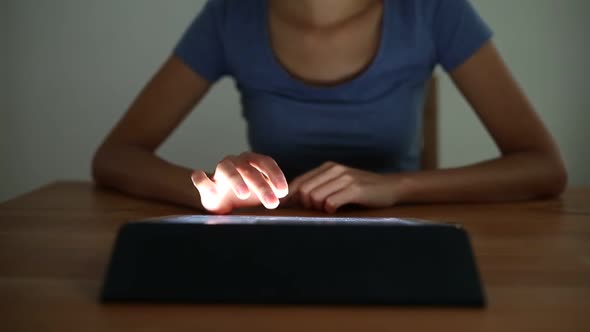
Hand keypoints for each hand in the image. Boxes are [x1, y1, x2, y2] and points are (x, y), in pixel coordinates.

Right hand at [191, 152, 288, 213]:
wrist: (224, 203)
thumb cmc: (248, 195)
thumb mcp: (264, 193)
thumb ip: (274, 191)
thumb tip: (282, 196)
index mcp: (252, 161)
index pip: (265, 162)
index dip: (275, 175)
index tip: (283, 192)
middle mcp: (235, 162)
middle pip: (248, 168)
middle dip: (261, 185)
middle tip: (271, 202)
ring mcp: (219, 172)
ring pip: (226, 168)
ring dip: (236, 179)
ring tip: (244, 194)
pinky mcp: (205, 184)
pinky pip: (199, 178)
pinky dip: (202, 180)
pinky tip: (212, 191)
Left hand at [289, 162, 404, 212]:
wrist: (391, 186)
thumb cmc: (363, 190)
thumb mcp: (339, 183)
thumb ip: (320, 187)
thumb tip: (295, 201)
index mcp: (327, 167)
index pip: (299, 181)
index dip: (288, 196)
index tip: (283, 208)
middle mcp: (334, 170)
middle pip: (303, 190)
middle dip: (304, 205)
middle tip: (316, 211)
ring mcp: (345, 178)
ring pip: (314, 197)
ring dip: (318, 208)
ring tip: (329, 210)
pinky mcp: (355, 189)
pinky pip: (330, 203)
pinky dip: (330, 210)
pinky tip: (337, 211)